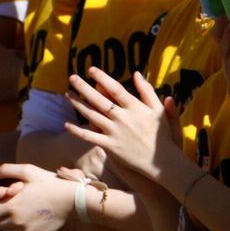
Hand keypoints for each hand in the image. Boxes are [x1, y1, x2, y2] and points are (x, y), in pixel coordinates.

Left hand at [0, 162, 72, 230]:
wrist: (74, 200)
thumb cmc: (50, 183)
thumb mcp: (29, 171)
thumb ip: (6, 170)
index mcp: (11, 207)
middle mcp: (16, 223)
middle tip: (7, 205)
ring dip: (8, 223)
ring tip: (20, 211)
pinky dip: (21, 229)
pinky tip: (30, 217)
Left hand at [65, 68, 181, 182]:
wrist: (161, 161)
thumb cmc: (162, 134)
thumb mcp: (159, 109)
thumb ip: (147, 91)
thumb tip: (137, 74)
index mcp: (135, 107)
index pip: (115, 88)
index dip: (102, 77)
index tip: (91, 69)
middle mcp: (123, 118)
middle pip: (98, 99)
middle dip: (83, 87)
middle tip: (72, 77)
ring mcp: (115, 132)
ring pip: (91, 115)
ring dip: (78, 104)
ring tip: (68, 94)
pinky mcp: (110, 146)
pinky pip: (90, 137)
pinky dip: (77, 131)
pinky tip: (67, 125)